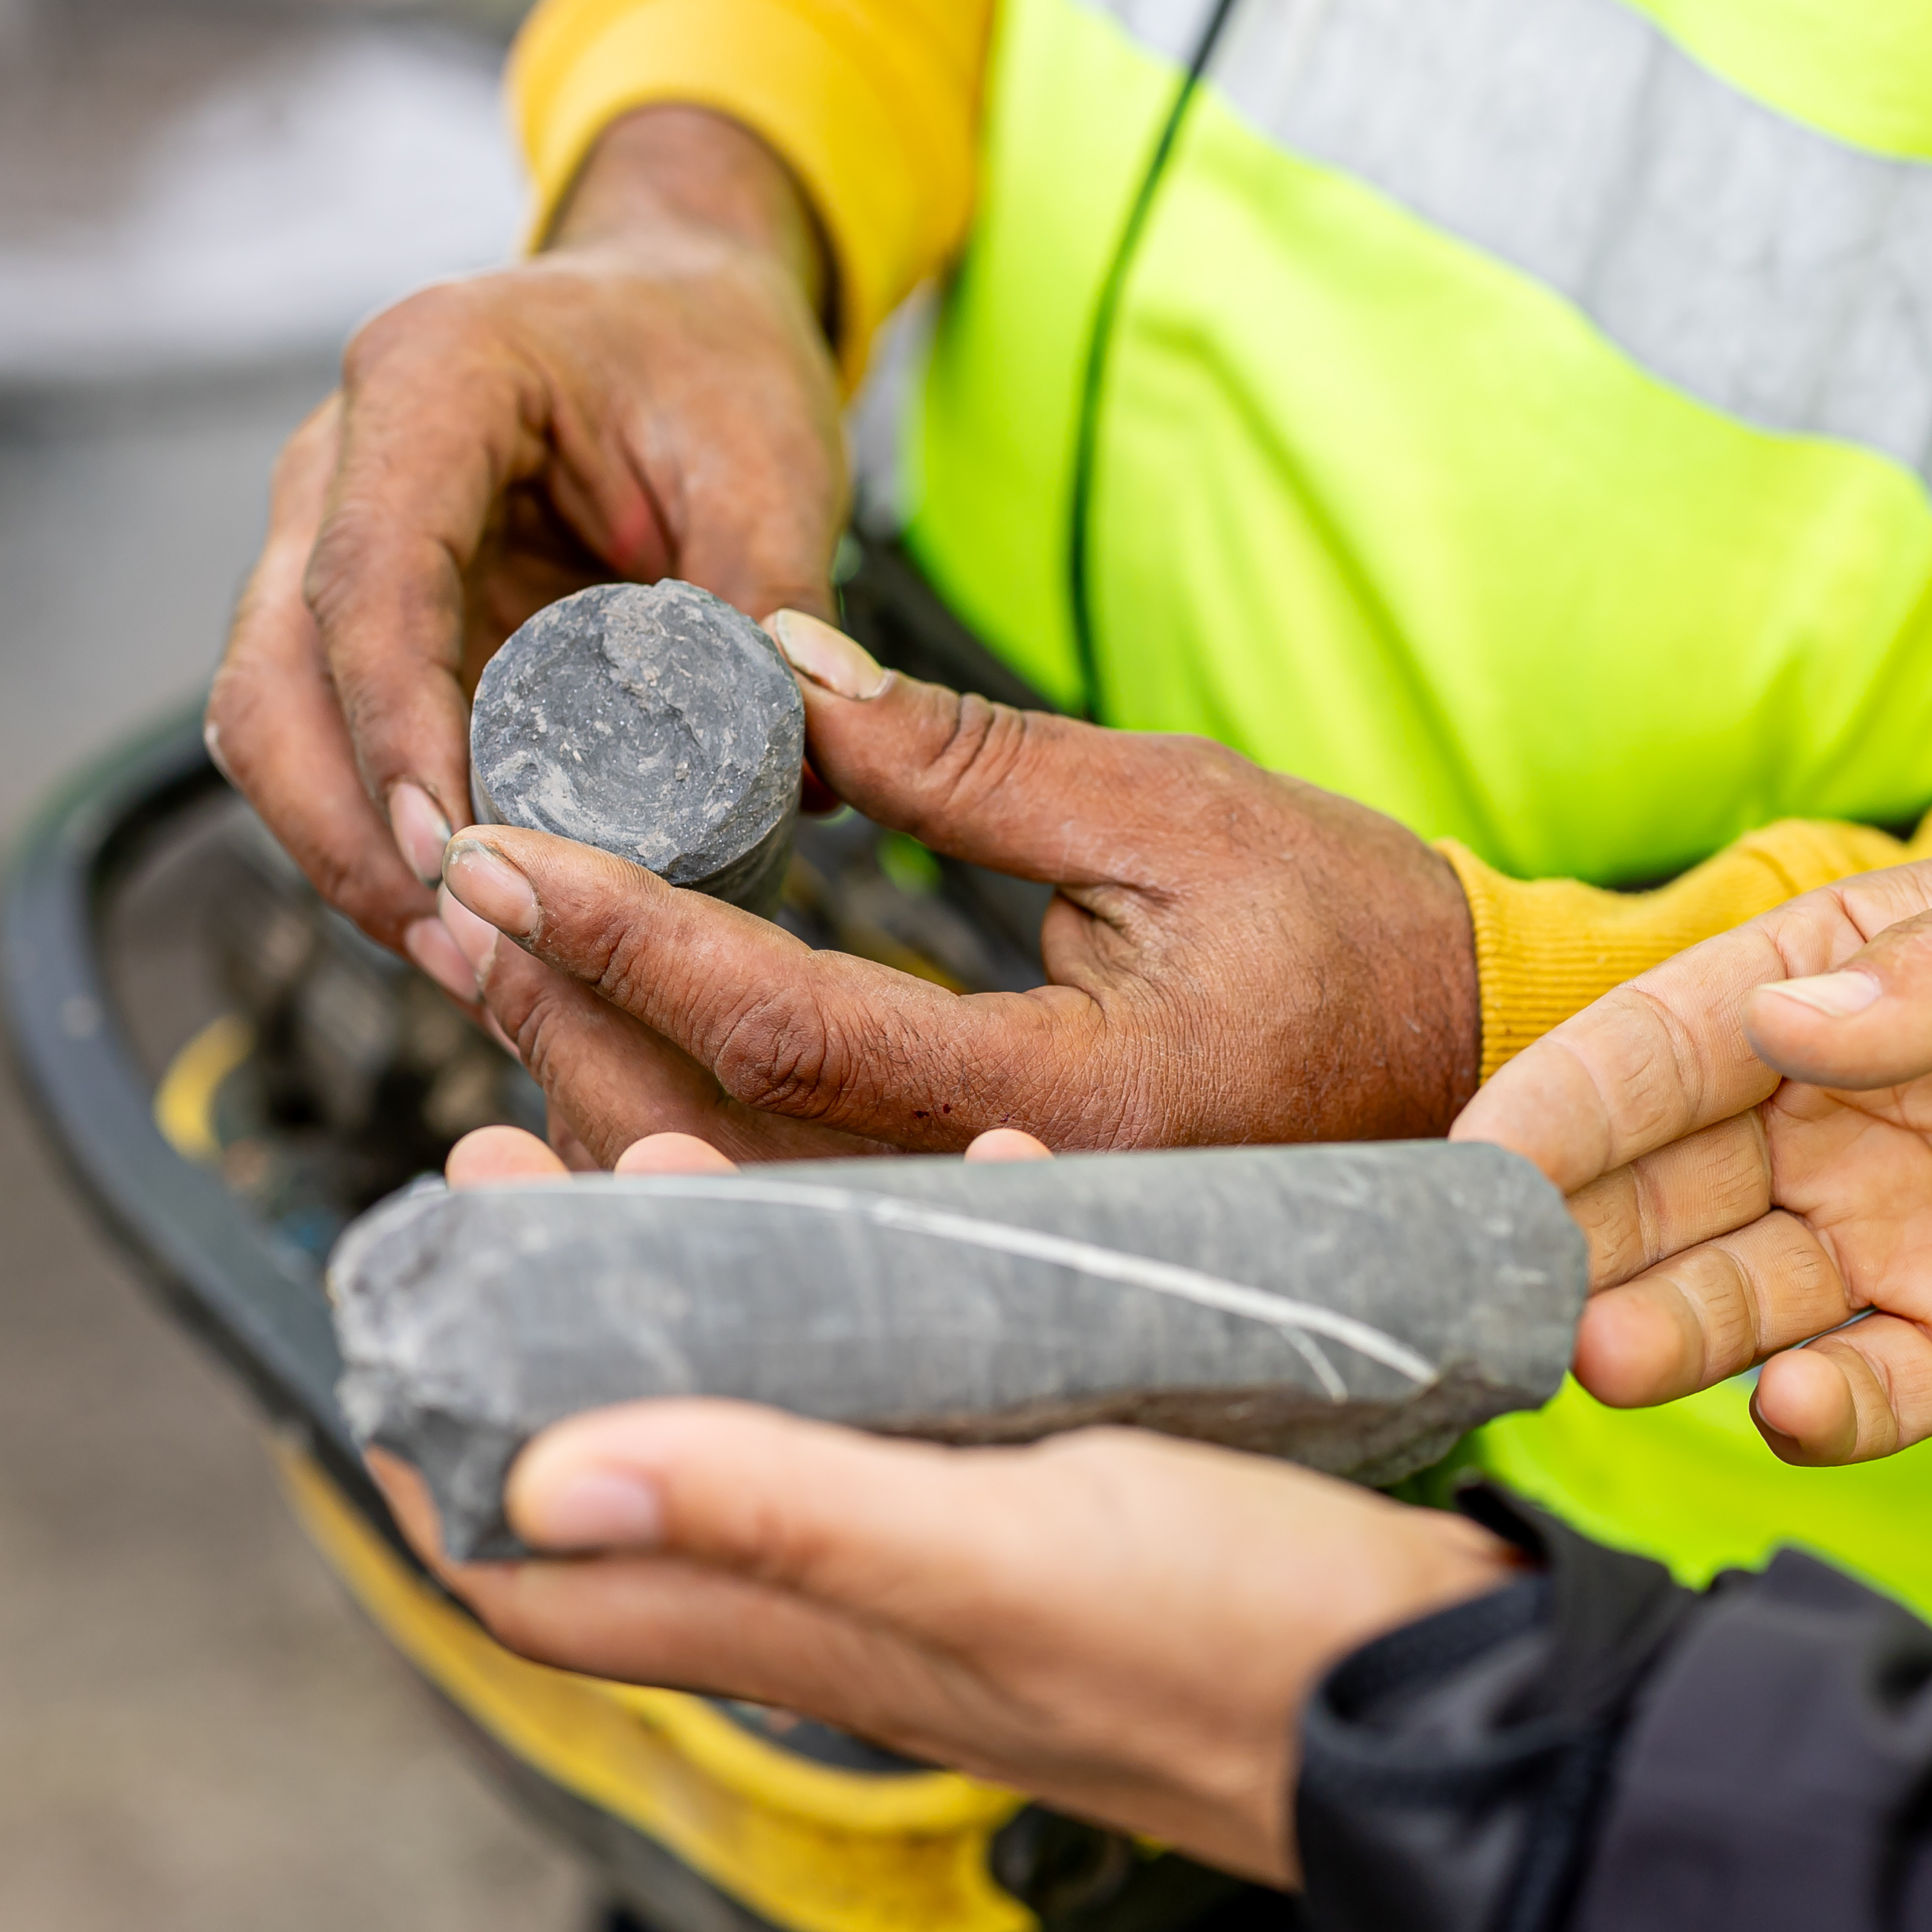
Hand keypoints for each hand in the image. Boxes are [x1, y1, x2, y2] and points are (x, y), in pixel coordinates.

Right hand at [204, 108, 848, 989]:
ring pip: (269, 725)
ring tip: (464, 963)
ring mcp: (321, 536)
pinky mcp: (346, 613)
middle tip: (460, 948)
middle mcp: (338, 457)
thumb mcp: (774, 460)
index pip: (370, 582)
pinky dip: (372, 834)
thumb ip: (775, 601)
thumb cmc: (714, 363)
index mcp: (430, 380)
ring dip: (348, 854)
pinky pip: (321, 739)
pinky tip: (460, 918)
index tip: (452, 856)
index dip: (396, 732)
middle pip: (274, 675)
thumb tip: (796, 774)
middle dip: (350, 831)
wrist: (673, 310)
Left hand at [386, 1120, 1522, 1880]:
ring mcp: (963, 1564)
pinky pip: (945, 1396)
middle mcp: (861, 1607)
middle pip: (650, 1463)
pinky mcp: (1065, 1514)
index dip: (445, 1458)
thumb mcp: (1000, 1557)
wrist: (1447, 1706)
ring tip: (699, 1147)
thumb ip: (783, 1508)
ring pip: (790, 1416)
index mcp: (815, 1628)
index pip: (548, 1573)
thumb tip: (543, 1477)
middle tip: (530, 1159)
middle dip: (569, 1320)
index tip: (402, 1313)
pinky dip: (926, 1290)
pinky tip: (987, 1179)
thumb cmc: (1237, 1650)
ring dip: (729, 1286)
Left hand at [427, 608, 1479, 1163]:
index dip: (625, 936)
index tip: (502, 850)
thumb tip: (772, 662)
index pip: (787, 1026)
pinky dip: (684, 1145)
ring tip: (486, 966)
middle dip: (561, 1022)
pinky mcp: (1003, 1269)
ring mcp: (1016, 1267)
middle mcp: (1033, 1220)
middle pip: (724, 1151)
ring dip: (594, 1092)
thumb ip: (963, 757)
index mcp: (1082, 1105)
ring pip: (744, 1211)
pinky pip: (802, 1226)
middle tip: (447, 904)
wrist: (1484, 1073)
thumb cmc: (1356, 927)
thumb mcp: (1175, 805)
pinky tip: (599, 1060)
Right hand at [1453, 834, 1931, 1463]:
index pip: (1654, 1051)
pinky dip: (1822, 1409)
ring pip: (1734, 1300)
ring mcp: (1893, 1242)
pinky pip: (1872, 1390)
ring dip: (1664, 1329)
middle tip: (1496, 1296)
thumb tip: (1798, 1017)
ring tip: (1608, 1356)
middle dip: (1565, 1241)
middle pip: (1657, 1191)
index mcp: (1824, 992)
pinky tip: (1791, 1408)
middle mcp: (1826, 1125)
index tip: (1469, 1162)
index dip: (1556, 1105)